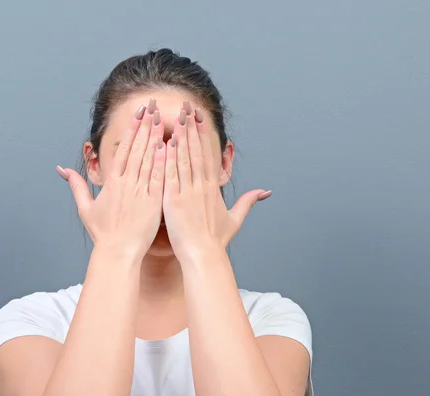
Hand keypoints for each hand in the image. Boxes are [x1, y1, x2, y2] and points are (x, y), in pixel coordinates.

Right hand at [57, 98, 165, 259]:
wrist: (118, 252)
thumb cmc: (103, 234)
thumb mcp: (86, 208)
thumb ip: (76, 186)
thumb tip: (62, 170)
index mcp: (112, 183)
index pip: (123, 150)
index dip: (131, 129)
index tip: (138, 113)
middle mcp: (126, 184)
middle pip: (136, 149)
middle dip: (144, 125)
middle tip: (152, 106)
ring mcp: (140, 192)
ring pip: (148, 160)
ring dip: (155, 138)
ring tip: (161, 118)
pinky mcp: (152, 203)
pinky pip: (158, 178)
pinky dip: (163, 162)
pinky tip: (169, 146)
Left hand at [162, 101, 271, 264]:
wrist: (203, 255)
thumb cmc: (216, 240)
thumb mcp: (235, 219)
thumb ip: (248, 202)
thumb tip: (265, 192)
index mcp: (213, 188)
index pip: (208, 155)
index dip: (203, 135)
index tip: (199, 118)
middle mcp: (201, 186)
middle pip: (196, 151)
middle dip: (191, 127)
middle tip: (186, 106)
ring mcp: (187, 192)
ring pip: (184, 158)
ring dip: (180, 136)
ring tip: (176, 116)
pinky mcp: (174, 201)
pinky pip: (171, 175)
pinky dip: (168, 158)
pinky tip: (164, 142)